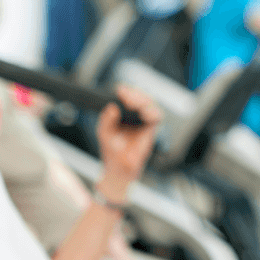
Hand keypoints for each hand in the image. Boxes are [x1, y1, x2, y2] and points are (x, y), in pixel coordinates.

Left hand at [95, 85, 160, 201]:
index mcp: (123, 111)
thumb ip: (106, 120)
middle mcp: (135, 114)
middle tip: (126, 96)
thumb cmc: (112, 150)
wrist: (119, 168)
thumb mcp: (103, 133)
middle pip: (140, 96)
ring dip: (143, 100)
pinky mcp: (151, 129)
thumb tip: (112, 107)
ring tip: (133, 103)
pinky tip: (144, 113)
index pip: (127, 95)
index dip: (126, 90)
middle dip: (134, 94)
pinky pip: (156, 117)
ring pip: (150, 103)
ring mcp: (144, 121)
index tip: (120, 90)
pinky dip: (152, 113)